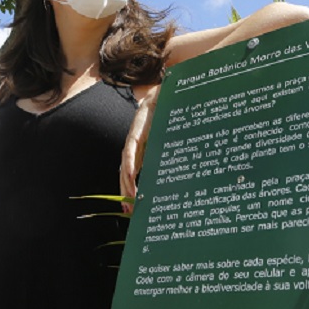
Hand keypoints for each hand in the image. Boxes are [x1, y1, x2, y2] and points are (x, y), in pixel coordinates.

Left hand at [121, 84, 159, 211]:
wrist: (163, 96)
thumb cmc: (166, 118)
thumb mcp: (167, 143)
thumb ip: (168, 157)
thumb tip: (183, 176)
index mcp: (141, 152)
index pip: (132, 176)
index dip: (131, 192)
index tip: (134, 208)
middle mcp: (133, 148)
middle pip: (125, 176)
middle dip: (126, 194)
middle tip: (130, 212)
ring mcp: (133, 141)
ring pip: (125, 167)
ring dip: (126, 184)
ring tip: (131, 199)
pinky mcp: (135, 132)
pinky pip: (130, 152)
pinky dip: (129, 165)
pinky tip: (130, 177)